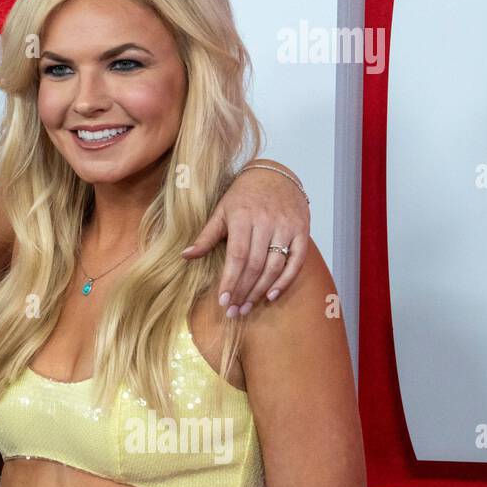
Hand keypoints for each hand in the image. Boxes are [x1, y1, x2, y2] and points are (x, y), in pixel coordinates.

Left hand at [181, 163, 309, 315]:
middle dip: (243, 291)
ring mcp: (286, 227)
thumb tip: (185, 256)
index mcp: (242, 217)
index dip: (229, 280)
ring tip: (247, 307)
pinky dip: (285, 281)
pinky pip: (296, 261)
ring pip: (275, 266)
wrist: (275, 175)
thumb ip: (206, 236)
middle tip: (233, 311)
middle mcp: (266, 222)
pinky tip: (271, 295)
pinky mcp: (302, 231)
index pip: (237, 256)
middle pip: (255, 265)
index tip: (222, 301)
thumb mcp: (221, 211)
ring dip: (260, 290)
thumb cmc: (242, 196)